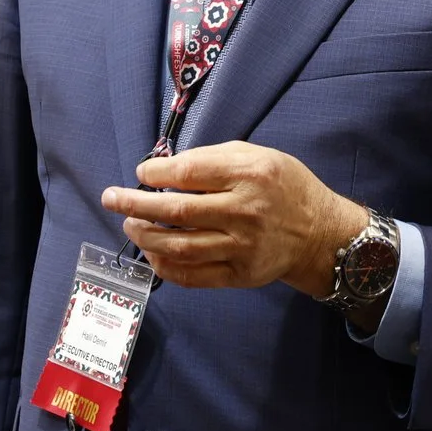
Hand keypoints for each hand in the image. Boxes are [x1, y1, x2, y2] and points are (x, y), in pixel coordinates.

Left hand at [102, 141, 368, 298]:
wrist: (320, 233)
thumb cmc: (285, 186)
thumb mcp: (259, 155)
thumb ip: (215, 157)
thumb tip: (167, 167)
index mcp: (249, 175)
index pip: (188, 172)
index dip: (156, 172)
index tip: (141, 172)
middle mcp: (244, 212)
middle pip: (176, 210)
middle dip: (135, 204)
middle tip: (111, 198)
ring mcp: (241, 247)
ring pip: (179, 246)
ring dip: (145, 236)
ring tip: (129, 224)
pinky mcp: (239, 275)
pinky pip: (192, 275)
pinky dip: (165, 266)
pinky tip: (151, 253)